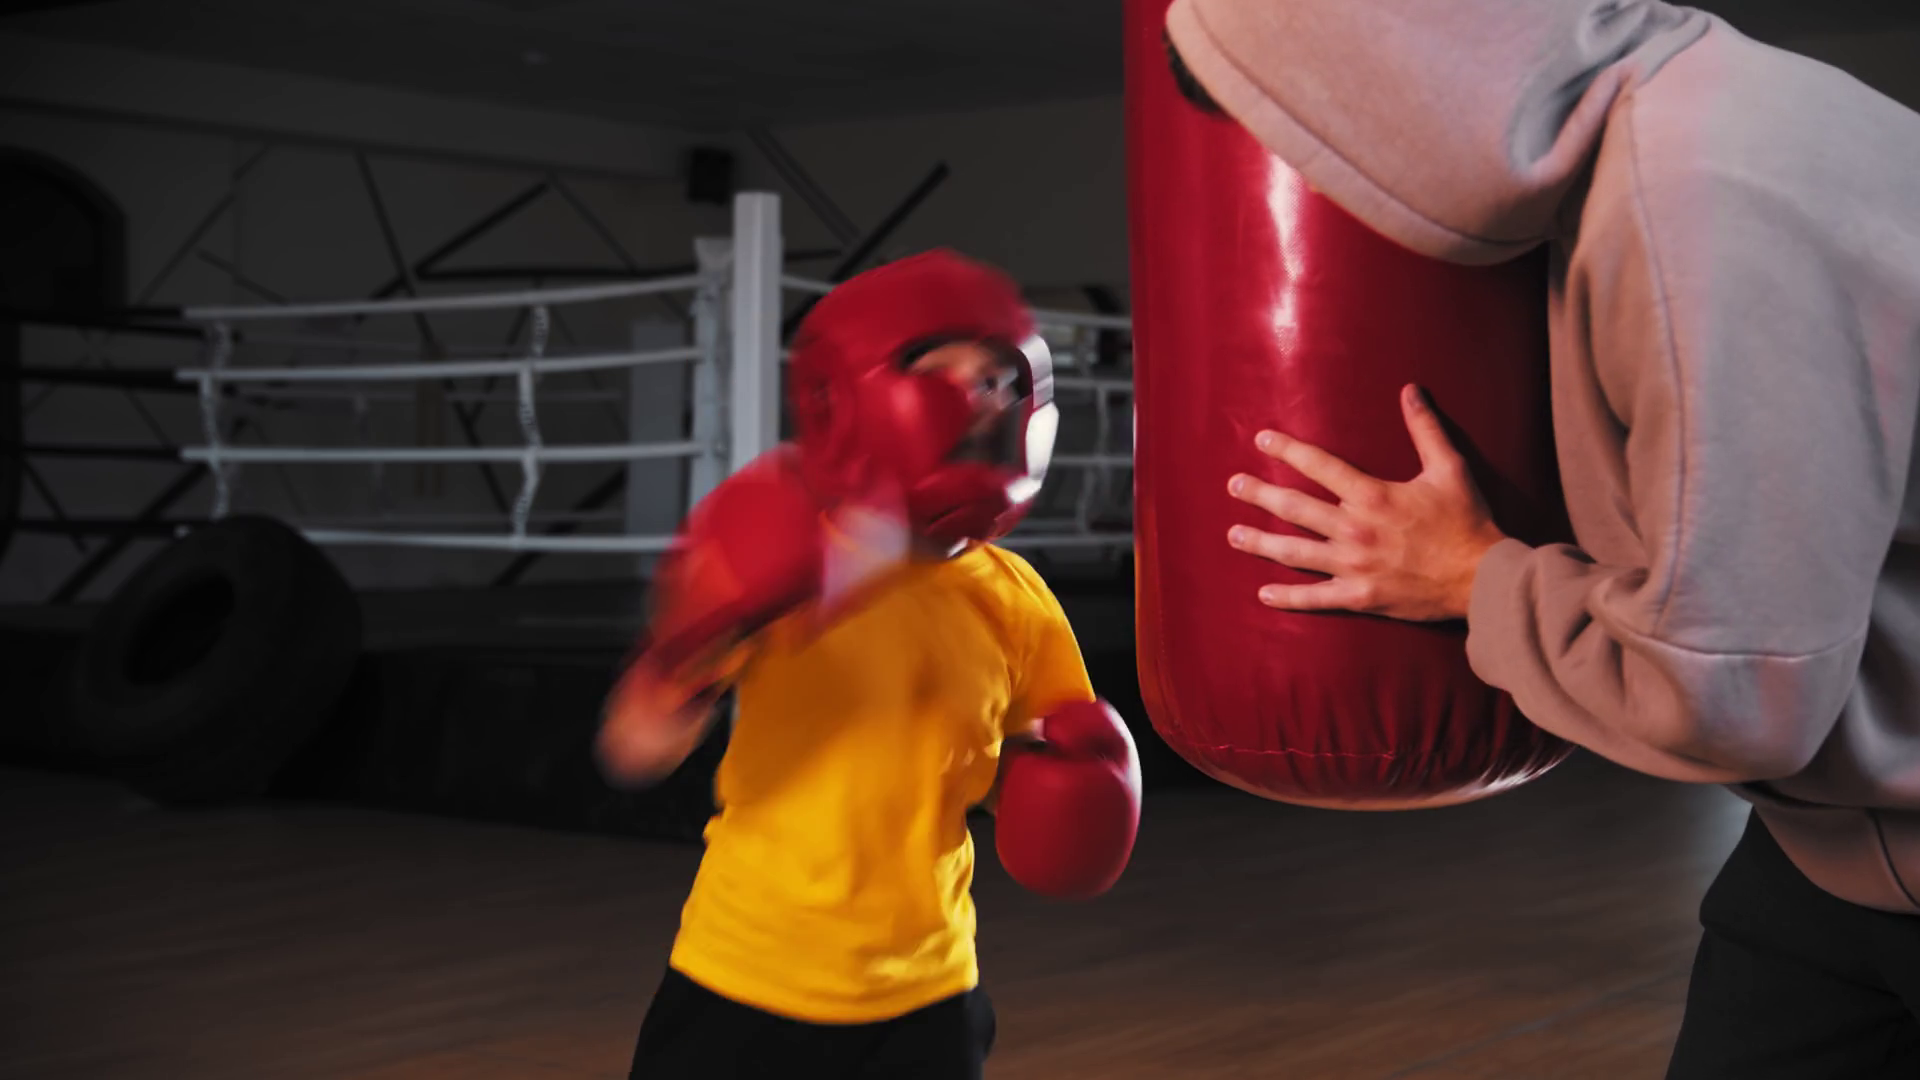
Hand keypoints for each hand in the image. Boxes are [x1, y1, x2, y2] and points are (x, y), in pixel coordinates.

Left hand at [1226, 384, 1506, 621]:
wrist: (1482, 578)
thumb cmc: (1467, 521)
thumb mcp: (1450, 468)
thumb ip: (1426, 429)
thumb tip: (1411, 390)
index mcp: (1373, 495)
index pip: (1319, 466)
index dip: (1287, 450)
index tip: (1262, 440)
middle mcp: (1355, 529)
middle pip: (1295, 508)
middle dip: (1260, 494)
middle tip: (1233, 484)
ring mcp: (1354, 565)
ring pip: (1295, 552)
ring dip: (1260, 542)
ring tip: (1233, 534)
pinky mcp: (1360, 595)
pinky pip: (1316, 598)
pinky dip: (1289, 598)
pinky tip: (1264, 594)